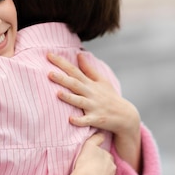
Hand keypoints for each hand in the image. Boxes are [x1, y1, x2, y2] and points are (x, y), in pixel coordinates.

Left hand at [48, 52, 141, 173]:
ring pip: (80, 102)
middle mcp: (91, 93)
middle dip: (62, 79)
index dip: (62, 63)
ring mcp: (94, 107)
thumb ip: (88, 69)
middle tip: (49, 73)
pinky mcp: (96, 119)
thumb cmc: (110, 97)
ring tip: (58, 93)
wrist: (125, 116)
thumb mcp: (101, 81)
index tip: (48, 55)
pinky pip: (86, 121)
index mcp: (90, 84)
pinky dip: (79, 121)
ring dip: (69, 98)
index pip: (74, 70)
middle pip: (75, 85)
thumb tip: (79, 54)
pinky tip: (70, 119)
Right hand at [63, 133, 115, 174]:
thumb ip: (96, 138)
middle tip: (93, 170)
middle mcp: (112, 169)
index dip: (100, 157)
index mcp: (108, 158)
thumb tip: (102, 133)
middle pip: (109, 168)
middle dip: (104, 169)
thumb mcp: (89, 146)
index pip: (106, 156)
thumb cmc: (86, 163)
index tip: (94, 160)